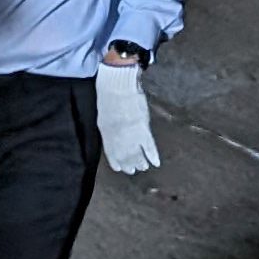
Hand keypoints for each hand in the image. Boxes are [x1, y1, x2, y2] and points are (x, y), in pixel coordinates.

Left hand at [95, 56, 158, 173]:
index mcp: (107, 135)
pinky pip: (149, 147)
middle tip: (133, 170)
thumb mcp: (103, 116)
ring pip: (137, 155)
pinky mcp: (144, 130)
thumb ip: (108, 128)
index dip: (116, 162)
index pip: (112, 154)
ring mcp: (132, 136)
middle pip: (126, 157)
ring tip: (143, 167)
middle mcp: (119, 139)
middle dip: (129, 165)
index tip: (120, 168)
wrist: (118, 87)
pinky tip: (155, 163)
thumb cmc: (109, 97)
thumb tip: (113, 135)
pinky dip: (152, 156)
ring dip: (141, 162)